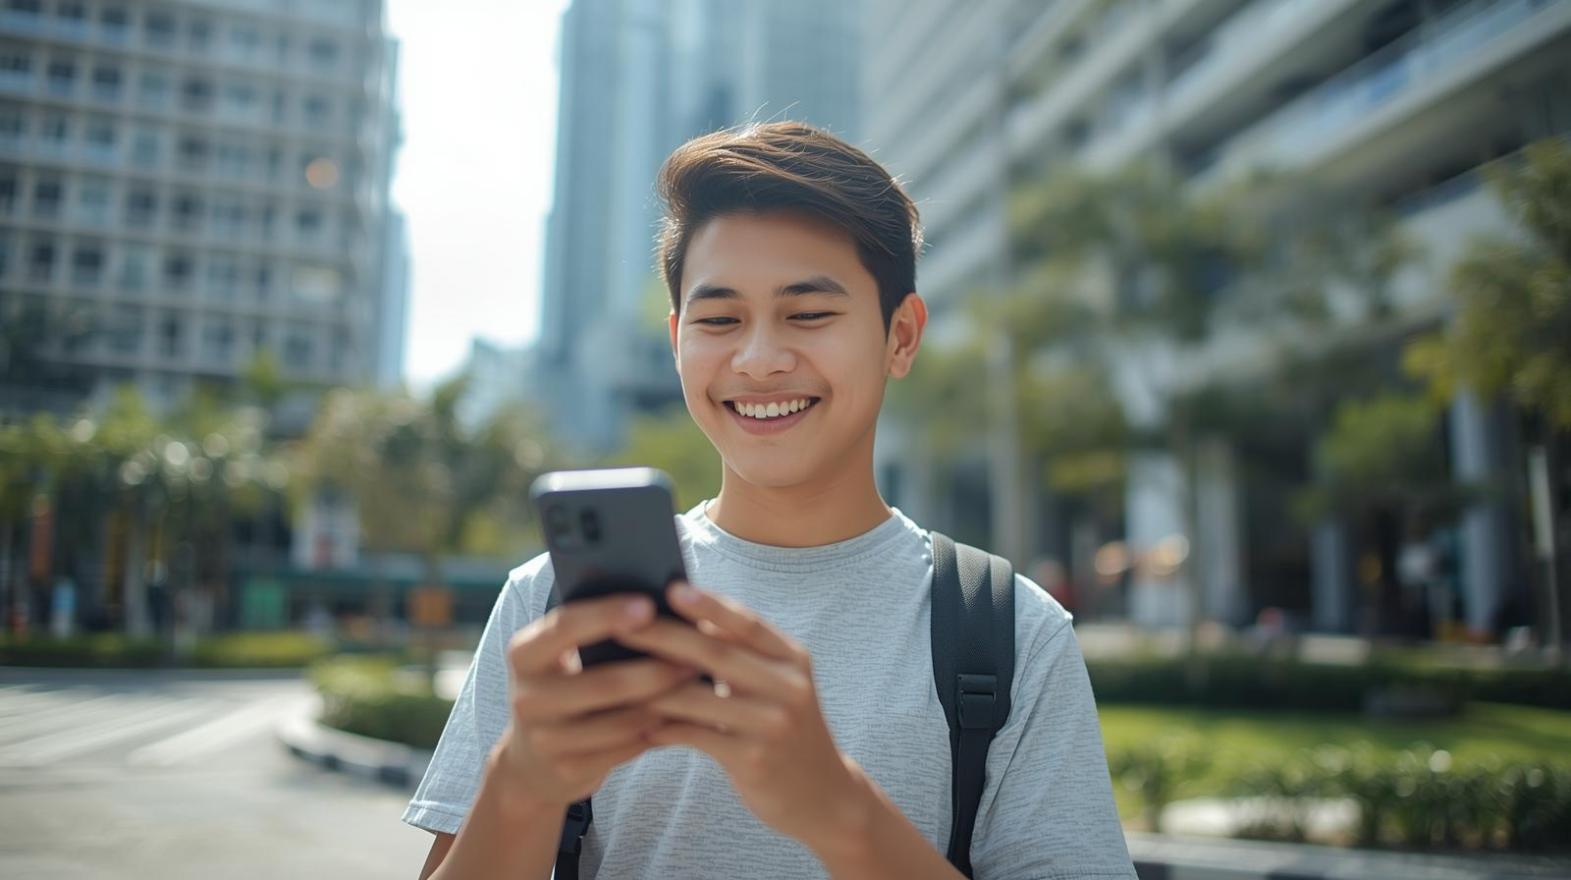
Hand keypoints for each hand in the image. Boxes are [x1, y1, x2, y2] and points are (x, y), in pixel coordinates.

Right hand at [494, 594, 699, 809]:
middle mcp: (527, 697)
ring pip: (620, 721)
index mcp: (524, 655)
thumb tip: (657, 602)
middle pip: (603, 682)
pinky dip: (657, 731)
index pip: (564, 626)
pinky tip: (681, 716)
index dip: (607, 614)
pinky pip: (625, 749)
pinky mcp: (568, 769)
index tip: (649, 605)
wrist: (532, 761)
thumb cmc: (563, 687)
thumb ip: (593, 631)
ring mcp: (545, 739)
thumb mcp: (561, 656)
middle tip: (694, 655)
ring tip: (695, 684)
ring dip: (665, 703)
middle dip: (655, 668)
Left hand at [616, 582, 872, 852]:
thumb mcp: (777, 683)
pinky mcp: (753, 759)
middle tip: (623, 625)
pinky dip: (662, 728)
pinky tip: (635, 724)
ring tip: (615, 675)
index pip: (747, 623)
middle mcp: (788, 686)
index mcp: (792, 658)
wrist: (821, 793)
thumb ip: (742, 653)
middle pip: (716, 654)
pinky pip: (695, 736)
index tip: (670, 588)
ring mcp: (772, 724)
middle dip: (665, 637)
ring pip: (698, 698)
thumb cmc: (782, 727)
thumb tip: (684, 612)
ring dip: (651, 686)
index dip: (709, 604)